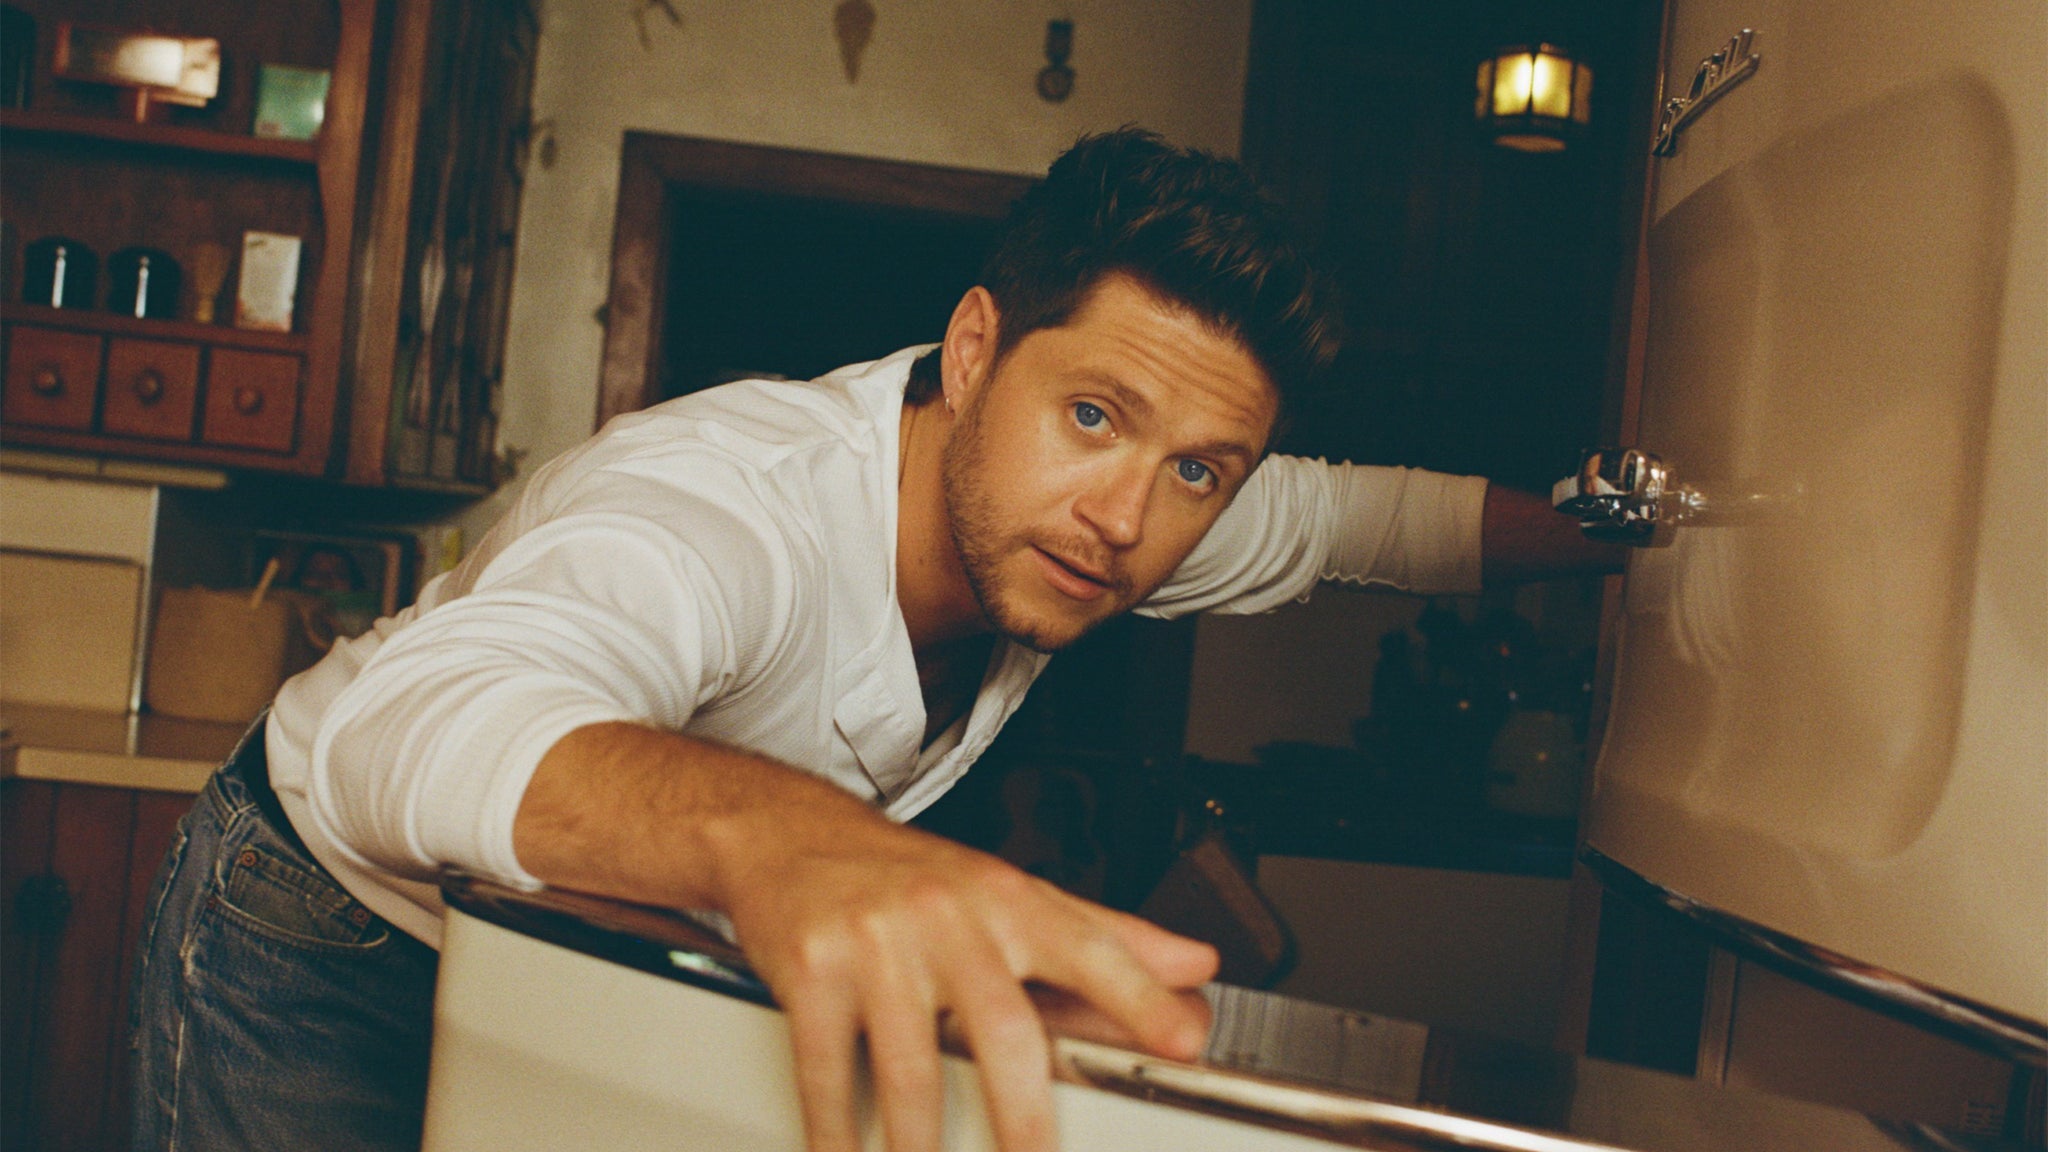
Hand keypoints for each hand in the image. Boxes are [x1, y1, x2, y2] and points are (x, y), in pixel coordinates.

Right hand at [718, 813, 1218, 1151]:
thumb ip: (1107, 935)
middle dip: (1024, 1112)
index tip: (1182, 1040)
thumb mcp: (1013, 893)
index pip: (1087, 949)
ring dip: (922, 1143)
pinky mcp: (811, 968)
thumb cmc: (911, 876)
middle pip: (1002, 1026)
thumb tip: (1195, 966)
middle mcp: (947, 917)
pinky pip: (828, 1065)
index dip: (1140, 996)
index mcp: (1006, 901)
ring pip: (911, 1064)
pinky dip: (834, 1126)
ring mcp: (877, 942)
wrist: (789, 833)